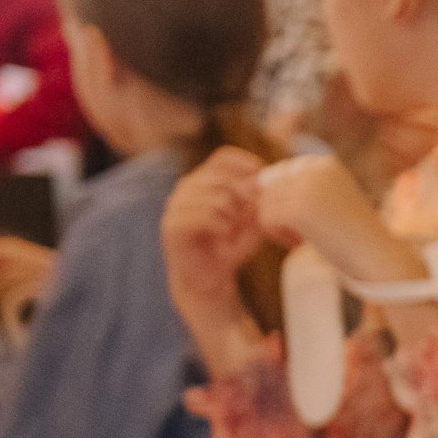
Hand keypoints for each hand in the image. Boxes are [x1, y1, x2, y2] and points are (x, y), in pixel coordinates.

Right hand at [162, 146, 269, 322]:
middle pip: (221, 176)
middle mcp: (186, 188)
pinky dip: (222, 225)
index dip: (246, 163)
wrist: (207, 280)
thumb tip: (266, 181)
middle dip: (245, 192)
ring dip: (234, 212)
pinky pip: (203, 216)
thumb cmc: (230, 247)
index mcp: (203, 180)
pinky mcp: (172, 226)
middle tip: (255, 211)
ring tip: (236, 227)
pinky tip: (226, 234)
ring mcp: (175, 206)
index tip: (264, 177)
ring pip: (215, 196)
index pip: (222, 157)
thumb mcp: (251, 220)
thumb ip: (257, 200)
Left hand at [254, 153, 417, 284]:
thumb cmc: (354, 234)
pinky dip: (277, 236)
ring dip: (277, 225)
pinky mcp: (297, 209)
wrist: (377, 257)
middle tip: (303, 232)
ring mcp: (306, 188)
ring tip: (302, 238)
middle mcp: (315, 168)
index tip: (312, 219)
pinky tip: (299, 243)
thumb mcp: (331, 198)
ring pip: (265, 203)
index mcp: (325, 162)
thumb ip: (301, 186)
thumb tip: (256, 181)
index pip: (281, 175)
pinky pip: (265, 219)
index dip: (289, 200)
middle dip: (280, 211)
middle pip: (270, 187)